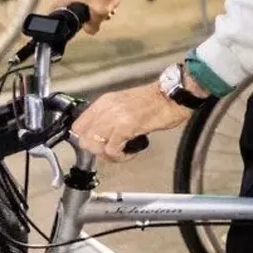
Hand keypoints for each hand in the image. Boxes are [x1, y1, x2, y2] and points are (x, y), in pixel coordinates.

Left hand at [70, 83, 192, 161]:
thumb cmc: (157, 101)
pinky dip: (120, 156)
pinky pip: (112, 150)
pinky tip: (132, 152)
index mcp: (105, 102)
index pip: (79, 126)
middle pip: (84, 139)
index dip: (88, 140)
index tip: (102, 144)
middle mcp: (106, 108)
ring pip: (93, 146)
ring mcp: (114, 117)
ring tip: (123, 153)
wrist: (174, 96)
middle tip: (114, 150)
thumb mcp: (126, 105)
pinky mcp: (126, 127)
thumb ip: (112, 116)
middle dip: (97, 150)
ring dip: (108, 155)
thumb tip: (104, 135)